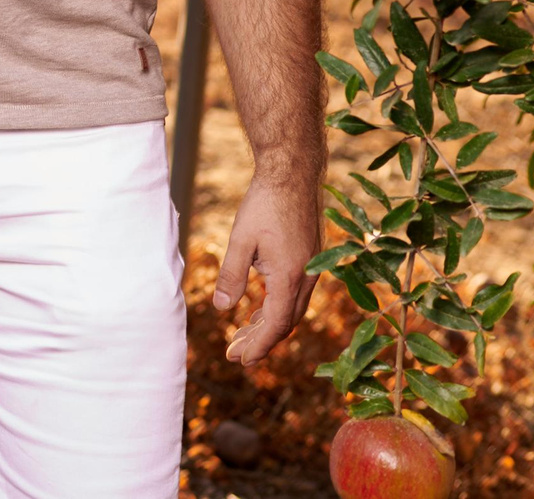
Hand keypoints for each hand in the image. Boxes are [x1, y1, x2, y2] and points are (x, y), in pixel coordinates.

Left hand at [213, 170, 320, 364]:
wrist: (293, 174)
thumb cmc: (265, 203)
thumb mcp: (240, 239)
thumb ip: (231, 275)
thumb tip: (221, 307)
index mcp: (290, 276)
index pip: (275, 325)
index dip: (258, 345)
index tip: (239, 359)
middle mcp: (307, 277)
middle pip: (285, 323)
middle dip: (261, 342)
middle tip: (235, 356)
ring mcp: (312, 268)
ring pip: (291, 310)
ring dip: (268, 326)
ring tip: (243, 338)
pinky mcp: (311, 259)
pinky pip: (295, 295)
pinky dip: (277, 308)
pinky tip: (259, 311)